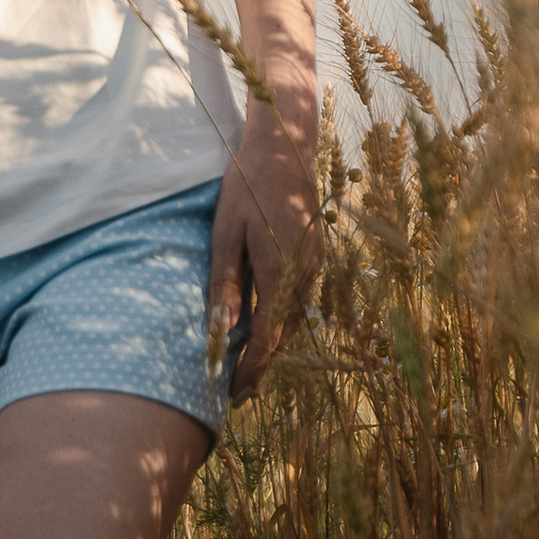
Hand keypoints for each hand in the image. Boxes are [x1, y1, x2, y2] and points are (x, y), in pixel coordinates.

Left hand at [211, 104, 321, 404]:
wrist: (285, 146)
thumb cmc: (246, 185)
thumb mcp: (226, 235)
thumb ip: (225, 285)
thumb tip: (222, 332)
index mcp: (280, 272)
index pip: (267, 337)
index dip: (251, 369)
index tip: (233, 393)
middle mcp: (304, 274)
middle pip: (284, 334)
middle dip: (261, 365)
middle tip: (238, 392)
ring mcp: (315, 264)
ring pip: (295, 319)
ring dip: (274, 344)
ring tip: (250, 366)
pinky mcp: (316, 253)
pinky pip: (300, 299)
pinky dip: (284, 320)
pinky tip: (267, 326)